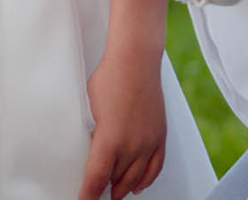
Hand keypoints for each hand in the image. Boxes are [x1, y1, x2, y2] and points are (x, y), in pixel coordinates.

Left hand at [77, 42, 168, 199]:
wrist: (136, 61)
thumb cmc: (110, 78)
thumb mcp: (90, 108)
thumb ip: (93, 133)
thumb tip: (92, 147)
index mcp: (110, 140)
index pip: (96, 178)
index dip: (88, 194)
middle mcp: (132, 145)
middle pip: (116, 181)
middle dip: (104, 190)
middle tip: (95, 194)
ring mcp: (149, 142)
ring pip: (135, 178)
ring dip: (123, 187)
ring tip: (113, 193)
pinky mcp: (160, 136)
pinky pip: (155, 168)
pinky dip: (146, 180)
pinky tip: (138, 186)